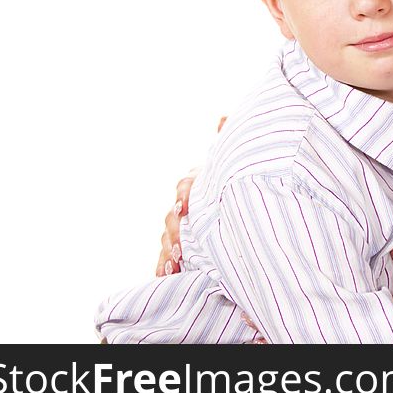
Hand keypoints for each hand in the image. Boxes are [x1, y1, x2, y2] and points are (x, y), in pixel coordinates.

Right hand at [153, 115, 227, 276]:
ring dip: (168, 251)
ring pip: (167, 237)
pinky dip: (163, 266)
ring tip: (173, 265)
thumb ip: (225, 139)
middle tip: (180, 246)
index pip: (186, 185)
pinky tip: (163, 276)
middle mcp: (183, 204)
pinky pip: (166, 256)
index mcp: (196, 183)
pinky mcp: (178, 245)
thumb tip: (222, 116)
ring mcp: (178, 224)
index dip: (184, 195)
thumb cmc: (225, 177)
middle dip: (175, 231)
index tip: (185, 207)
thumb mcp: (229, 160)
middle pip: (172, 217)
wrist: (225, 200)